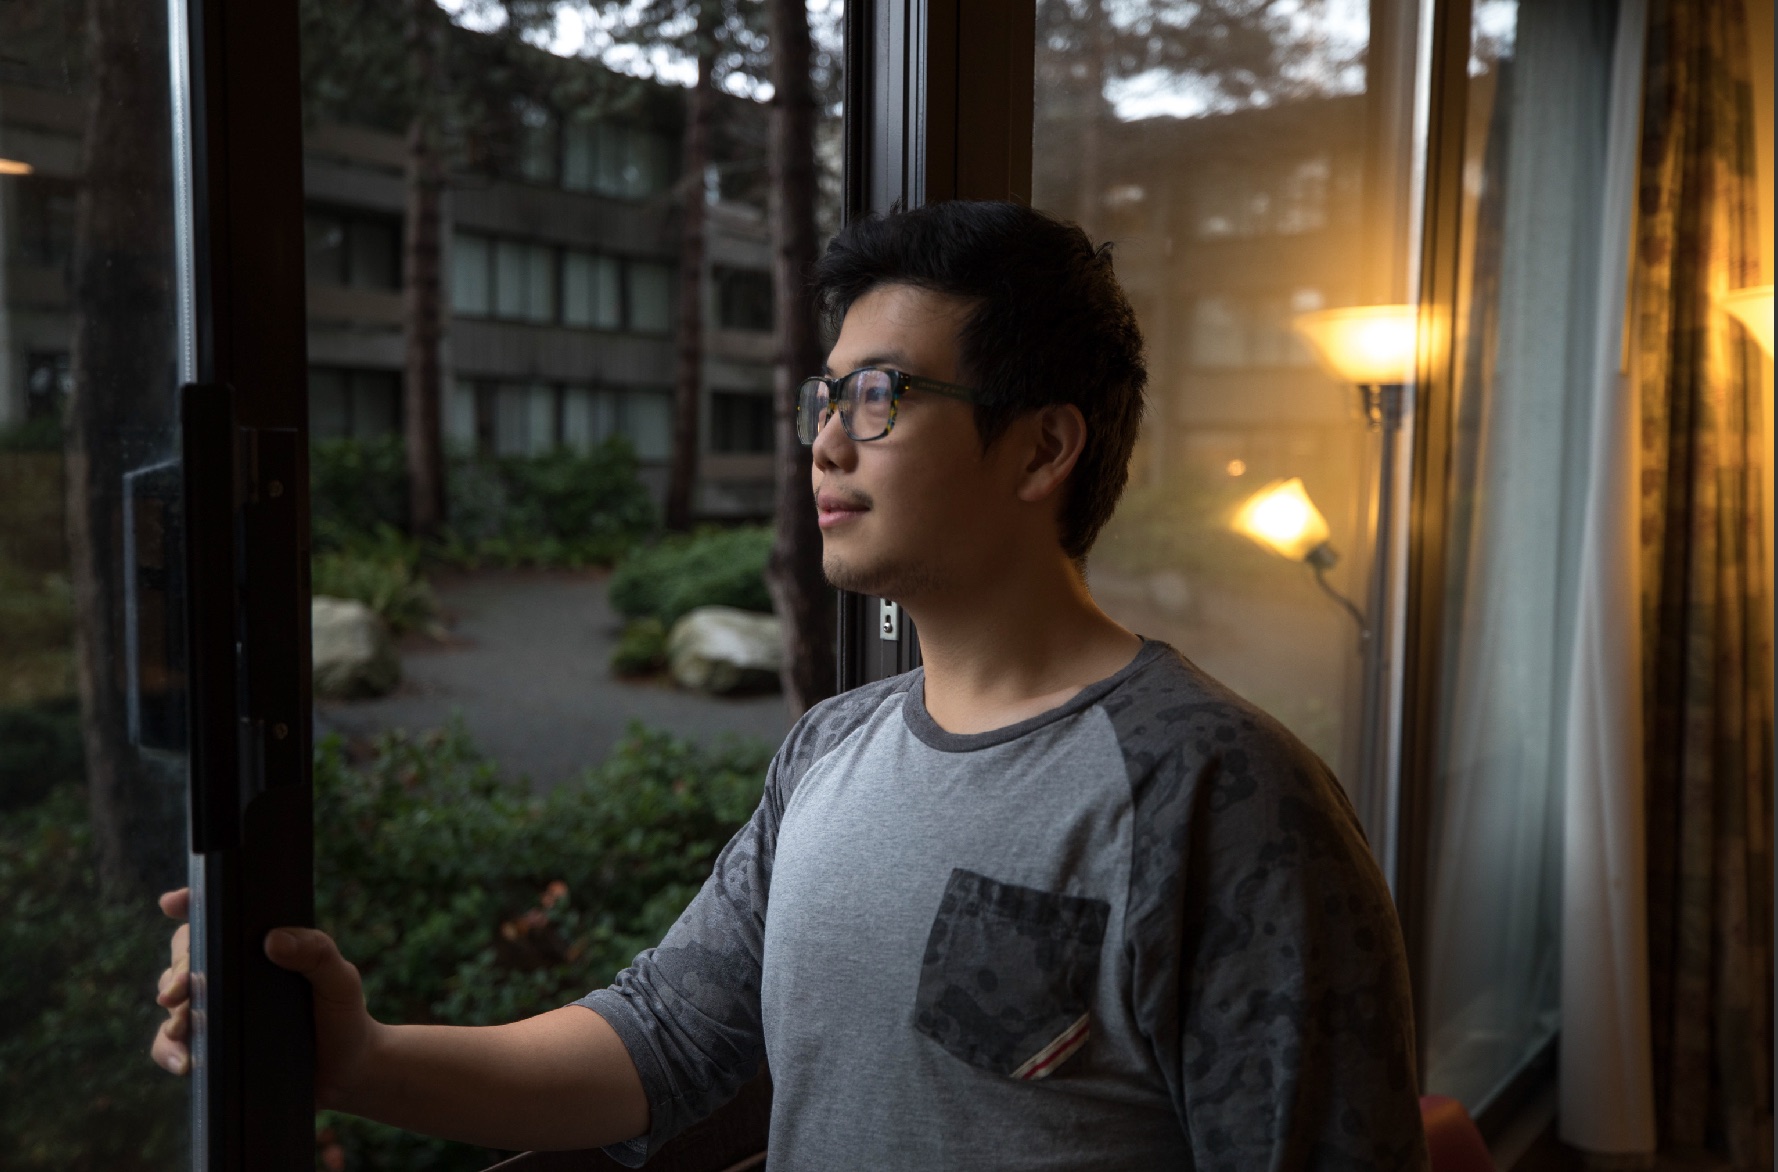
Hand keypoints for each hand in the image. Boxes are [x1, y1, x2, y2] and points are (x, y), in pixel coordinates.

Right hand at [149, 888, 381, 1110]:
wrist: (346, 1070)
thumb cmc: (343, 1014)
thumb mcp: (339, 979)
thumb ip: (317, 953)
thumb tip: (273, 939)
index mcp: (259, 948)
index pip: (218, 919)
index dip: (191, 905)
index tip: (172, 903)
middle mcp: (231, 974)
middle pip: (187, 958)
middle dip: (177, 971)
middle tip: (179, 990)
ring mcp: (218, 1010)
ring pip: (173, 1001)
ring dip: (171, 1013)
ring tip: (181, 1026)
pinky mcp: (211, 1047)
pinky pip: (173, 1045)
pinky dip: (169, 1051)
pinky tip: (184, 1062)